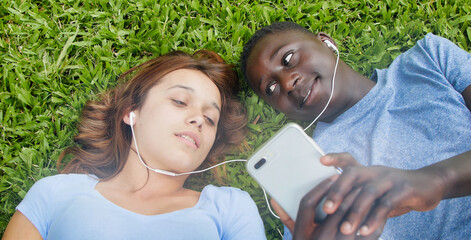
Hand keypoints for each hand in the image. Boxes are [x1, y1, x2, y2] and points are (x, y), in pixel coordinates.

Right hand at [273, 176, 382, 239]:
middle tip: (355, 178)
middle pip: (333, 208)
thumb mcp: (296, 236)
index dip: (320, 188)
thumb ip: (286, 217)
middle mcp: (318, 239)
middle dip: (345, 191)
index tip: (332, 177)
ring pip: (351, 218)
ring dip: (360, 203)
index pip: (307, 203)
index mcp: (302, 233)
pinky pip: (365, 234)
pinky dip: (371, 220)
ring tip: (366, 191)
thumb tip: (274, 198)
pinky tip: (375, 210)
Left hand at [318, 153, 444, 236]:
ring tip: (345, 229)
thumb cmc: (395, 191)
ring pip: (369, 192)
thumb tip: (333, 212)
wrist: (430, 186)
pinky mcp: (405, 189)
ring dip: (355, 212)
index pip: (348, 160)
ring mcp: (391, 179)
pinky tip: (366, 231)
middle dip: (338, 192)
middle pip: (353, 175)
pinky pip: (387, 204)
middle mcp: (376, 171)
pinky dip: (375, 218)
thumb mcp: (376, 189)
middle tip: (326, 210)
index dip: (335, 157)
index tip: (321, 161)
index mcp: (367, 170)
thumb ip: (357, 195)